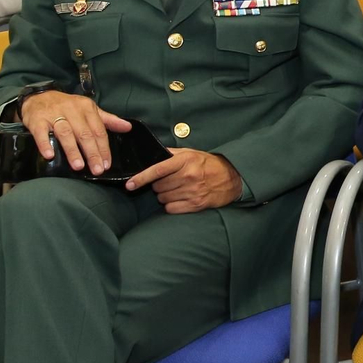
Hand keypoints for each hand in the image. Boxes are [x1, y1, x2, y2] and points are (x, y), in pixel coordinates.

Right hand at [19, 91, 131, 175]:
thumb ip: (108, 120)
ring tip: (78, 166)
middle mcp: (72, 110)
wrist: (39, 96)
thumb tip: (128, 127)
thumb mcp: (89, 110)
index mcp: (87, 108)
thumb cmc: (67, 107)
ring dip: (72, 150)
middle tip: (97, 170)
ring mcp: (54, 115)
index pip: (98, 130)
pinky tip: (50, 155)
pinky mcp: (37, 120)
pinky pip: (41, 132)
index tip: (106, 164)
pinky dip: (45, 144)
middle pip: (84, 133)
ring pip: (65, 133)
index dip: (103, 148)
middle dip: (92, 153)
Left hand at [126, 149, 243, 212]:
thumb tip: (152, 155)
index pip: (157, 170)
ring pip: (163, 198)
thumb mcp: (191, 153)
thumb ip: (171, 154)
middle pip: (158, 186)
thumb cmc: (209, 164)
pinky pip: (171, 208)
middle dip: (159, 185)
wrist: (233, 178)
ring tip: (177, 189)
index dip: (141, 178)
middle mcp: (188, 176)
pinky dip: (171, 205)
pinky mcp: (196, 205)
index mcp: (185, 161)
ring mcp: (192, 191)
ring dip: (165, 195)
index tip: (129, 184)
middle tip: (169, 182)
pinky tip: (180, 199)